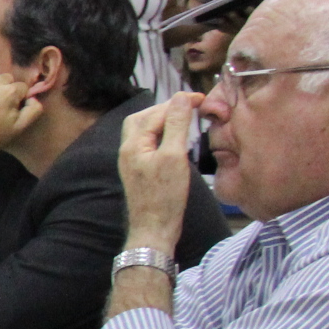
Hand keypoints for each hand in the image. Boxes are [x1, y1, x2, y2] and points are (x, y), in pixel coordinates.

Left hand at [117, 92, 199, 255]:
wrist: (154, 230)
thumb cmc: (165, 196)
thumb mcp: (174, 157)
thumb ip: (176, 125)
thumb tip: (181, 99)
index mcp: (132, 144)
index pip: (154, 113)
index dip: (177, 103)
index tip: (201, 98)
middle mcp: (127, 150)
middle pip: (143, 118)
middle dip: (165, 108)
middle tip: (190, 105)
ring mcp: (132, 161)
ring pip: (144, 131)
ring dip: (163, 121)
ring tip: (185, 118)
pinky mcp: (140, 171)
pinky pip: (148, 144)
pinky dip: (162, 135)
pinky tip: (176, 139)